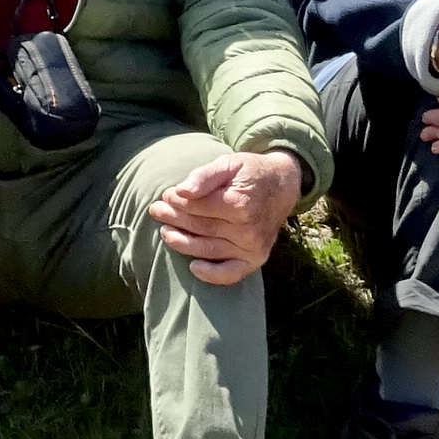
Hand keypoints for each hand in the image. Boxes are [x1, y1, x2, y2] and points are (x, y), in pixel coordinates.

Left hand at [146, 146, 305, 284]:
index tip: (166, 194)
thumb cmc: (250, 172)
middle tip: (156, 211)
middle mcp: (247, 228)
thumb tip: (181, 191)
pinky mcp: (256, 258)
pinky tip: (193, 267)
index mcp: (239, 203)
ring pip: (208, 249)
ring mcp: (252, 246)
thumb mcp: (229, 163)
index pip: (197, 206)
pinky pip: (231, 273)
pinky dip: (212, 275)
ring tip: (165, 232)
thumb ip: (205, 175)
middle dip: (174, 219)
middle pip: (200, 227)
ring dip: (182, 243)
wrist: (282, 185)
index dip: (177, 201)